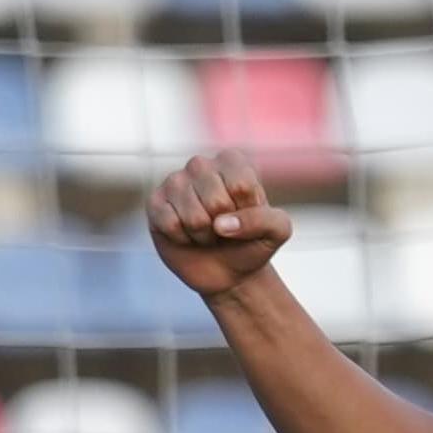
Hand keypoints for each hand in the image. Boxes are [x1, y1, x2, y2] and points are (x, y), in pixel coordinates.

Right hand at [146, 148, 293, 298]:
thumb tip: (221, 224)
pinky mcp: (154, 203)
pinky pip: (171, 225)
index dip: (248, 213)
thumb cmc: (253, 242)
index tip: (247, 217)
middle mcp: (201, 165)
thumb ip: (264, 220)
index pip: (242, 186)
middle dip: (226, 227)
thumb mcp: (277, 232)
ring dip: (205, 236)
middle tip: (225, 228)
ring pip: (194, 217)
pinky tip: (187, 235)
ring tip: (208, 232)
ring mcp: (174, 181)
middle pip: (217, 201)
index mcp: (233, 162)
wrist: (228, 270)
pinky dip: (184, 240)